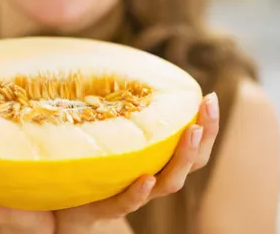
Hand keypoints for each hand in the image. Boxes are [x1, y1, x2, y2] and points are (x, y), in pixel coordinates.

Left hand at [55, 92, 219, 232]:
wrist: (69, 208)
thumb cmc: (95, 166)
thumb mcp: (112, 136)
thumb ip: (123, 115)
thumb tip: (125, 71)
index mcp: (158, 161)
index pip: (193, 145)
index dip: (207, 124)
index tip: (210, 97)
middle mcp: (153, 178)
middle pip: (191, 163)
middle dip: (204, 135)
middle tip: (209, 106)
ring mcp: (134, 194)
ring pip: (168, 183)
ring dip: (182, 158)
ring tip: (191, 132)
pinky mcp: (108, 208)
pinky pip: (127, 202)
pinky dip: (139, 192)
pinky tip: (146, 179)